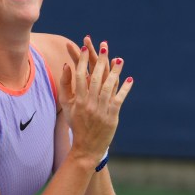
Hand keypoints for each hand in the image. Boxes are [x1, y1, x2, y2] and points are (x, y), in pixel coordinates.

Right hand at [59, 37, 133, 162]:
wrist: (86, 147)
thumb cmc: (76, 124)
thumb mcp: (67, 106)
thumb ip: (65, 85)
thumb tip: (67, 65)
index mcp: (78, 100)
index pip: (80, 76)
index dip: (82, 61)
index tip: (85, 48)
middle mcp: (89, 103)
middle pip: (95, 78)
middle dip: (100, 61)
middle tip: (105, 47)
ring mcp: (101, 110)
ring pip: (108, 87)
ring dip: (115, 72)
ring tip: (120, 59)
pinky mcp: (112, 116)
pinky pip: (119, 99)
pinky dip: (124, 89)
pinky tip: (130, 79)